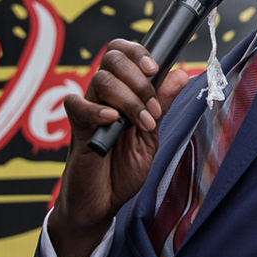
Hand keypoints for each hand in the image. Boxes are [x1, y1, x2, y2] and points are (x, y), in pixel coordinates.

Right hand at [52, 40, 192, 256]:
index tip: (155, 69)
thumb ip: (161, 104)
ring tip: (142, 125)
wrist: (102, 204)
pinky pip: (76, 104)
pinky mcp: (77, 130)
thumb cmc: (122, 170)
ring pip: (101, 79)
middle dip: (139, 80)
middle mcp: (103, 97)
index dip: (137, 52)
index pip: (121, 53)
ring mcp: (89, 112)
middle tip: (152, 110)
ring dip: (129, 99)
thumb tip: (180, 73)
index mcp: (121, 93)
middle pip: (112, 59)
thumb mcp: (150, 136)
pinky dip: (95, 108)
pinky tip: (112, 120)